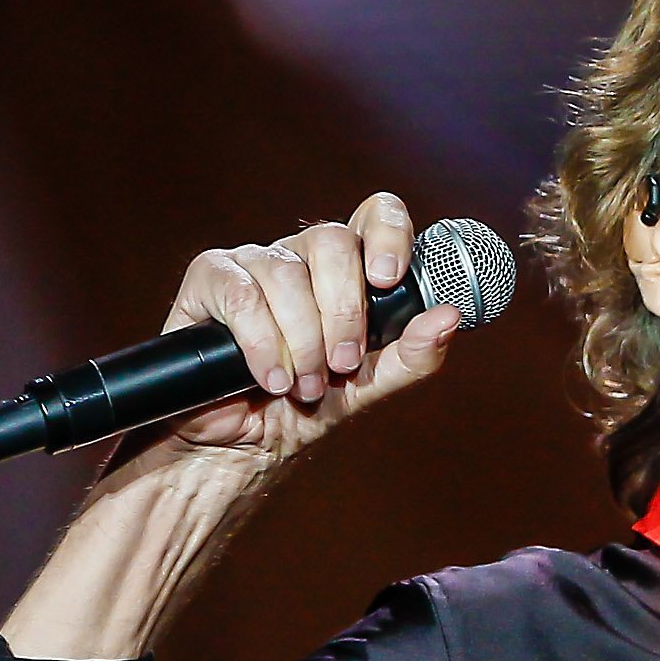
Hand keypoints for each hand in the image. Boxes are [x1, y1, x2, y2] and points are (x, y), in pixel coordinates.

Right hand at [150, 190, 464, 466]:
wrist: (243, 444)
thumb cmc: (304, 408)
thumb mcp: (369, 386)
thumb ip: (412, 355)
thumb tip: (449, 317)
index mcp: (345, 271)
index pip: (373, 216)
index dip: (387, 232)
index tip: (389, 279)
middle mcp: (300, 257)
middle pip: (331, 241)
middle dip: (344, 312)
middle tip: (343, 363)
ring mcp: (253, 263)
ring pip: (287, 275)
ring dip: (302, 342)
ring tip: (304, 385)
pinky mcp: (210, 279)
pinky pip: (242, 296)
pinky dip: (263, 345)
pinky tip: (272, 378)